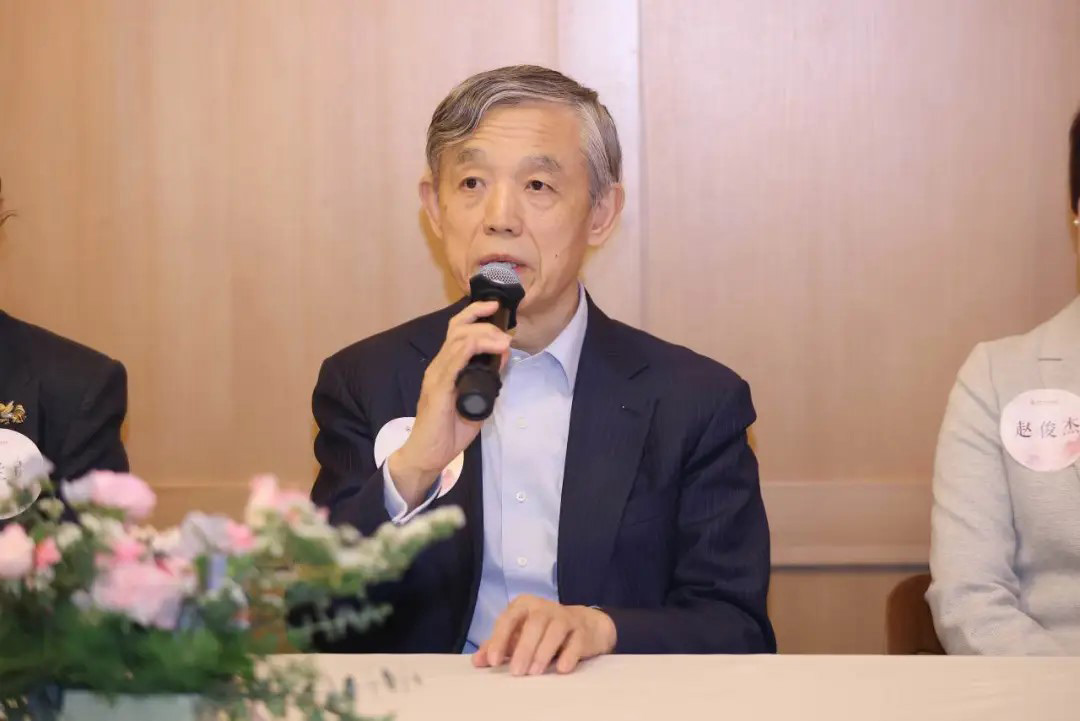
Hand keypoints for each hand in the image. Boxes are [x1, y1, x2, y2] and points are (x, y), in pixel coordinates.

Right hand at [388, 301, 509, 507]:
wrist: (426, 455)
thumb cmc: (448, 432)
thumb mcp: (477, 401)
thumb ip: (489, 380)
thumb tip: (504, 357)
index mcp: (446, 367)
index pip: (457, 331)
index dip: (475, 313)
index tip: (495, 307)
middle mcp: (439, 366)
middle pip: (457, 329)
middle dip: (482, 320)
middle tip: (504, 327)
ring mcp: (436, 377)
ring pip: (457, 341)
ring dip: (483, 335)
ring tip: (503, 340)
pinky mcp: (437, 390)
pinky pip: (453, 362)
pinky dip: (471, 350)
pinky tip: (488, 349)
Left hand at [472, 595, 616, 675]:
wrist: (583, 625)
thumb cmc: (543, 631)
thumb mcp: (518, 635)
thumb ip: (498, 646)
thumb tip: (478, 661)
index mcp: (523, 606)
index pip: (508, 619)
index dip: (499, 639)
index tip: (493, 661)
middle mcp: (544, 607)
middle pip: (533, 624)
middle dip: (524, 649)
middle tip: (516, 672)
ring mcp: (565, 616)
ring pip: (555, 630)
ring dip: (544, 652)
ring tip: (535, 672)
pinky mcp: (582, 630)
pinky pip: (576, 641)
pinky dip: (569, 654)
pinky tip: (562, 668)